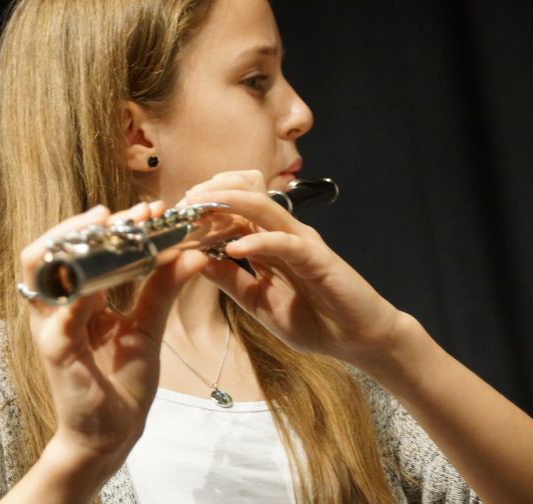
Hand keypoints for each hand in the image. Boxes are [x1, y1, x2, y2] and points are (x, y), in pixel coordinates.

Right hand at [19, 202, 207, 473]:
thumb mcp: (148, 324)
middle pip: (50, 246)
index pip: (77, 246)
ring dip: (71, 242)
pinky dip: (81, 292)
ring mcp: (51, 325)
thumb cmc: (123, 380)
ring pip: (39, 268)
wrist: (114, 432)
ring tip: (106, 227)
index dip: (109, 224)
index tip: (150, 209)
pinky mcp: (55, 350)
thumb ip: (163, 287)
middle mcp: (56, 305)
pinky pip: (61, 314)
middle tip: (126, 214)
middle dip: (84, 223)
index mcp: (75, 296)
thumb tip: (192, 252)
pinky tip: (106, 279)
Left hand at [183, 170, 404, 365]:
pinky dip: (258, 242)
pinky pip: (285, 242)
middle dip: (212, 193)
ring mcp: (301, 241)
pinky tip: (234, 248)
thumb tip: (195, 260)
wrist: (358, 340)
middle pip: (246, 195)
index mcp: (267, 242)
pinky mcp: (318, 257)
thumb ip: (230, 280)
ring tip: (200, 206)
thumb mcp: (257, 302)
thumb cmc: (312, 320)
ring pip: (264, 207)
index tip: (175, 212)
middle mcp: (283, 233)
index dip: (204, 207)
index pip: (233, 210)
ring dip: (230, 202)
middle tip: (183, 201)